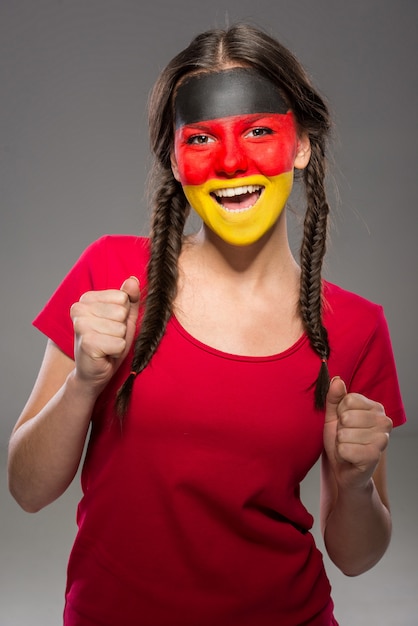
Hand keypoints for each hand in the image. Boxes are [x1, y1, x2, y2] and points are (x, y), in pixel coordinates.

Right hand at [70, 277, 139, 392]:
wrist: (94, 372)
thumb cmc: (109, 343)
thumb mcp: (124, 318)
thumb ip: (130, 298)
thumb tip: (133, 280)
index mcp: (86, 298)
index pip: (122, 297)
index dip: (123, 315)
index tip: (111, 326)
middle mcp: (78, 308)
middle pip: (121, 312)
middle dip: (121, 329)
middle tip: (109, 338)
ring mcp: (80, 325)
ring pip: (121, 328)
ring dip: (119, 341)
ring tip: (107, 346)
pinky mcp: (87, 343)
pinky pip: (118, 343)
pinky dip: (117, 352)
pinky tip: (105, 354)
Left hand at [323, 377, 392, 491]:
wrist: (344, 469)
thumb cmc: (341, 440)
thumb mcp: (333, 416)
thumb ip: (334, 398)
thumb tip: (337, 380)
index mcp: (375, 407)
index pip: (349, 399)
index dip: (339, 412)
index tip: (343, 422)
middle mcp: (384, 421)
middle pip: (347, 416)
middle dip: (339, 429)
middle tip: (346, 438)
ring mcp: (382, 439)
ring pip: (344, 434)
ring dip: (340, 443)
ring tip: (348, 447)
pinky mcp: (374, 456)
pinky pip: (345, 449)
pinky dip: (342, 454)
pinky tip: (350, 457)